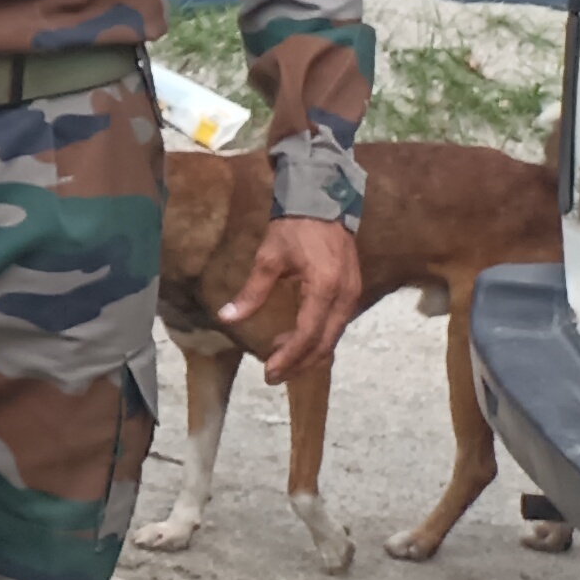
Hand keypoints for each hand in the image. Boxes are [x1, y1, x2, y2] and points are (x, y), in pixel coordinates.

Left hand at [228, 216, 365, 385]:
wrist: (323, 203)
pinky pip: (337, 325)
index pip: (307, 335)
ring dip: (309, 354)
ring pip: (333, 337)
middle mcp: (345, 297)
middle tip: (272, 376)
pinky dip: (318, 339)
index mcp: (325, 289)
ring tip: (281, 362)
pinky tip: (297, 342)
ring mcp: (353, 295)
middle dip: (299, 364)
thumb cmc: (294, 228)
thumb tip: (226, 317)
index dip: (288, 357)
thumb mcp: (268, 258)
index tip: (269, 372)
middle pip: (324, 343)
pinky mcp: (352, 292)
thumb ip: (252, 292)